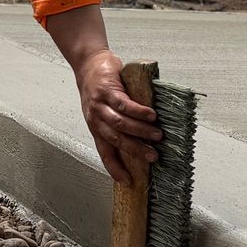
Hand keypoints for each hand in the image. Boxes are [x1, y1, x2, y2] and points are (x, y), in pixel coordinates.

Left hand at [75, 49, 163, 183]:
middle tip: (153, 156)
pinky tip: (150, 115)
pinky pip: (124, 104)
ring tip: (157, 134)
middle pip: (117, 140)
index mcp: (96, 128)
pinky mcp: (107, 91)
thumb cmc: (100, 88)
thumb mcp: (104, 110)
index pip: (105, 153)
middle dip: (136, 150)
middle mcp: (95, 120)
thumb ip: (119, 122)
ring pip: (121, 124)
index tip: (128, 181)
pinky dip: (139, 112)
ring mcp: (99, 105)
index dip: (115, 169)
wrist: (89, 64)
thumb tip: (143, 138)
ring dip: (141, 131)